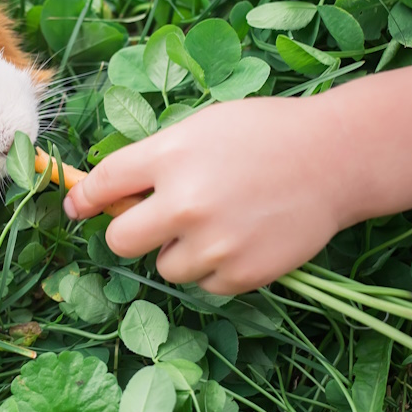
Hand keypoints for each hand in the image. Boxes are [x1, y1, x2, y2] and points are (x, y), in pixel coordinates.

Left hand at [62, 95, 368, 295]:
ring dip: (181, 251)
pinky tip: (243, 239)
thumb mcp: (202, 128)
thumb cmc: (265, 134)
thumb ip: (156, 159)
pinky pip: (205, 283)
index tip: (77, 206)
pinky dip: (216, 268)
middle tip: (153, 222)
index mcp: (170, 157)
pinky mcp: (241, 273)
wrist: (334, 160)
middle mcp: (184, 203)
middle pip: (120, 240)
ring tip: (220, 223)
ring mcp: (213, 243)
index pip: (103, 184)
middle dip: (129, 232)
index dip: (84, 198)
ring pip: (165, 267)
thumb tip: (109, 195)